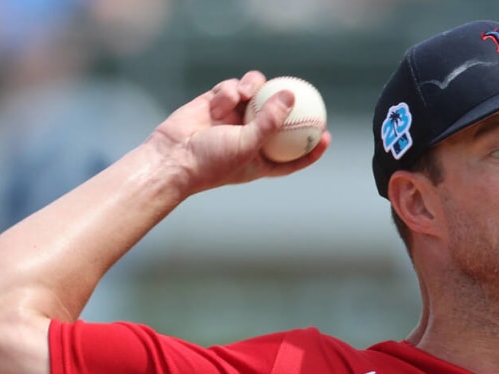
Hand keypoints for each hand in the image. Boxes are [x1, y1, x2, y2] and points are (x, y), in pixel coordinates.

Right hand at [149, 71, 330, 195]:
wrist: (172, 156)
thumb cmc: (212, 161)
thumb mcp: (248, 144)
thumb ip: (271, 121)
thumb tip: (291, 95)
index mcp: (261, 158)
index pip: (292, 155)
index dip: (311, 147)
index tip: (327, 135)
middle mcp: (249, 137)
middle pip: (277, 117)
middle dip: (288, 104)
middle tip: (299, 92)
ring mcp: (233, 118)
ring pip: (256, 93)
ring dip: (253, 88)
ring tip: (246, 91)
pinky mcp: (216, 103)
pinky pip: (232, 88)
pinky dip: (229, 91)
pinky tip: (223, 99)